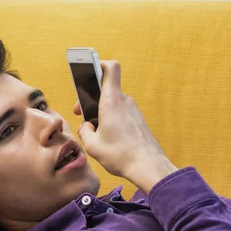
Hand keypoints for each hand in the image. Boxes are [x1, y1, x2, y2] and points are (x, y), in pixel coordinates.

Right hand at [75, 61, 176, 192]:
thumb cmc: (121, 155)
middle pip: (106, 89)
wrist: (148, 167)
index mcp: (111, 102)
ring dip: (102, 112)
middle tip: (81, 113)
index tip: (87, 70)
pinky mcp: (138, 120)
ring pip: (113, 103)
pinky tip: (109, 137)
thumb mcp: (92, 146)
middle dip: (91, 98)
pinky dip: (112, 120)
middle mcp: (124, 101)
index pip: (110, 68)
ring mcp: (133, 110)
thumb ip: (85, 132)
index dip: (98, 63)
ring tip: (96, 131)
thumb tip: (86, 127)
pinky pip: (121, 114)